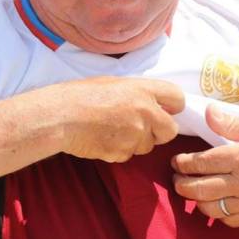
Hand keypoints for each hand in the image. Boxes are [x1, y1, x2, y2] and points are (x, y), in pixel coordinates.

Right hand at [58, 76, 184, 162]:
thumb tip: (153, 103)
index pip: (178, 98)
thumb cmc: (82, 94)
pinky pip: (128, 155)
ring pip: (147, 146)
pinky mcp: (122, 152)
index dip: (173, 107)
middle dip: (159, 132)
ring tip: (112, 130)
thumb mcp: (114, 83)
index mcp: (143, 89)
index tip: (166, 110)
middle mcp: (145, 112)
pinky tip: (102, 139)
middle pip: (170, 130)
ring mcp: (135, 134)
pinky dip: (118, 150)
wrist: (60, 116)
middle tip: (141, 127)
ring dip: (136, 142)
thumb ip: (138, 93)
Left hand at [172, 105, 238, 226]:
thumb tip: (207, 112)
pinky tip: (215, 206)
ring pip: (211, 209)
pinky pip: (230, 221)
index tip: (176, 161)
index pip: (200, 163)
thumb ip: (230, 123)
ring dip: (196, 201)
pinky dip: (218, 215)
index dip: (183, 163)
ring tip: (192, 193)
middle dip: (181, 185)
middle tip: (176, 179)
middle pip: (200, 189)